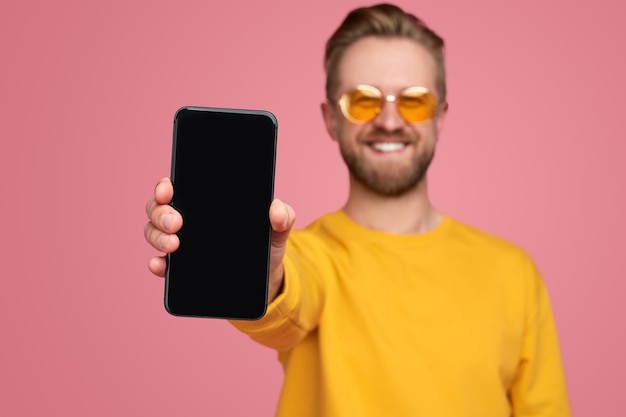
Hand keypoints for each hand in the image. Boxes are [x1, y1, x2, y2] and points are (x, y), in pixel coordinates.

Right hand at [143, 177, 295, 302]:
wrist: (265, 281)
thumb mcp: (277, 230)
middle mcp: (186, 220)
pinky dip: (157, 265)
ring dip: (157, 237)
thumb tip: (277, 209)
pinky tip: (160, 266)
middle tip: (177, 223)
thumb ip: (283, 216)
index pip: (176, 187)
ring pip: (154, 233)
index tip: (168, 189)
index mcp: (204, 203)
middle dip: (161, 213)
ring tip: (174, 245)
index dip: (165, 186)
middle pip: (158, 209)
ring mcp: (180, 244)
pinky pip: (161, 265)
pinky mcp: (181, 270)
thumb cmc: (265, 246)